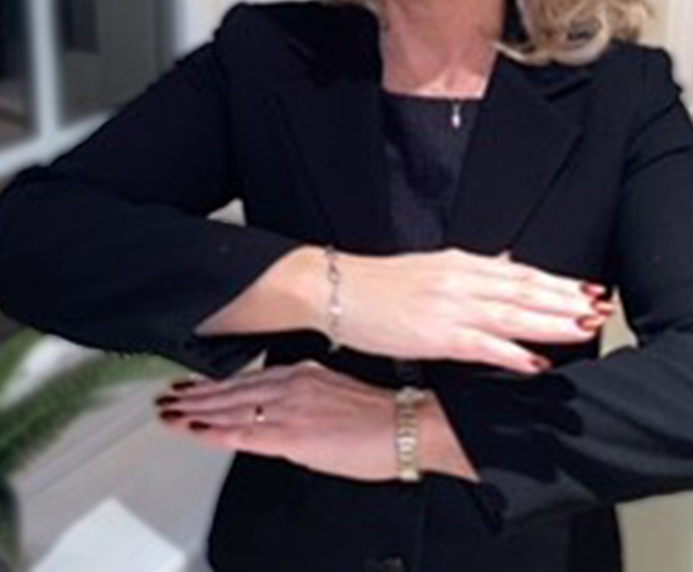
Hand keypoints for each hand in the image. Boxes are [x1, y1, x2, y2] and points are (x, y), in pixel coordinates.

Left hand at [157, 362, 408, 481]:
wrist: (407, 427)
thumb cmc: (384, 418)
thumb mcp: (339, 394)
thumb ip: (308, 400)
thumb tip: (288, 416)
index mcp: (306, 372)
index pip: (250, 378)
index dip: (217, 384)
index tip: (195, 385)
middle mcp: (294, 384)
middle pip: (233, 390)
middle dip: (196, 395)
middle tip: (169, 398)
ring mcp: (289, 408)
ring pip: (230, 408)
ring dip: (196, 411)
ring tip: (171, 414)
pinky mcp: (291, 435)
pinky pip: (242, 433)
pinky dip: (214, 431)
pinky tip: (194, 431)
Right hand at [332, 248, 612, 372]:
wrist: (332, 289)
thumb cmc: (380, 285)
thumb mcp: (435, 268)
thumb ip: (476, 270)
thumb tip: (510, 263)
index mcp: (465, 265)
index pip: (525, 274)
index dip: (562, 283)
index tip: (591, 290)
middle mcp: (464, 281)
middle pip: (528, 292)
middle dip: (569, 301)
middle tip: (604, 309)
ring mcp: (451, 306)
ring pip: (513, 315)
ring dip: (552, 323)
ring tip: (584, 329)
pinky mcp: (434, 333)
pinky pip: (481, 345)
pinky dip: (511, 353)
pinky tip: (535, 361)